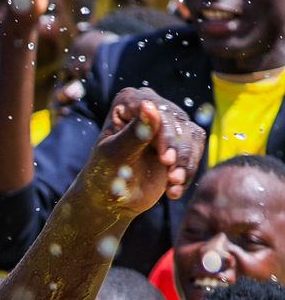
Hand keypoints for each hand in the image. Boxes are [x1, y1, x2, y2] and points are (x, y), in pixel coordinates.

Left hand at [81, 88, 204, 214]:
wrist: (109, 198)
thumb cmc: (104, 174)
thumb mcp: (115, 155)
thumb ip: (133, 133)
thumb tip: (149, 105)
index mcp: (128, 101)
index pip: (156, 111)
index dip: (165, 135)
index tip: (166, 160)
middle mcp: (150, 105)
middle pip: (178, 123)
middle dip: (178, 153)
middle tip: (173, 179)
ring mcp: (167, 122)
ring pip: (191, 136)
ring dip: (185, 164)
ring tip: (173, 185)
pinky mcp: (179, 140)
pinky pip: (195, 150)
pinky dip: (187, 171)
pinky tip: (174, 191)